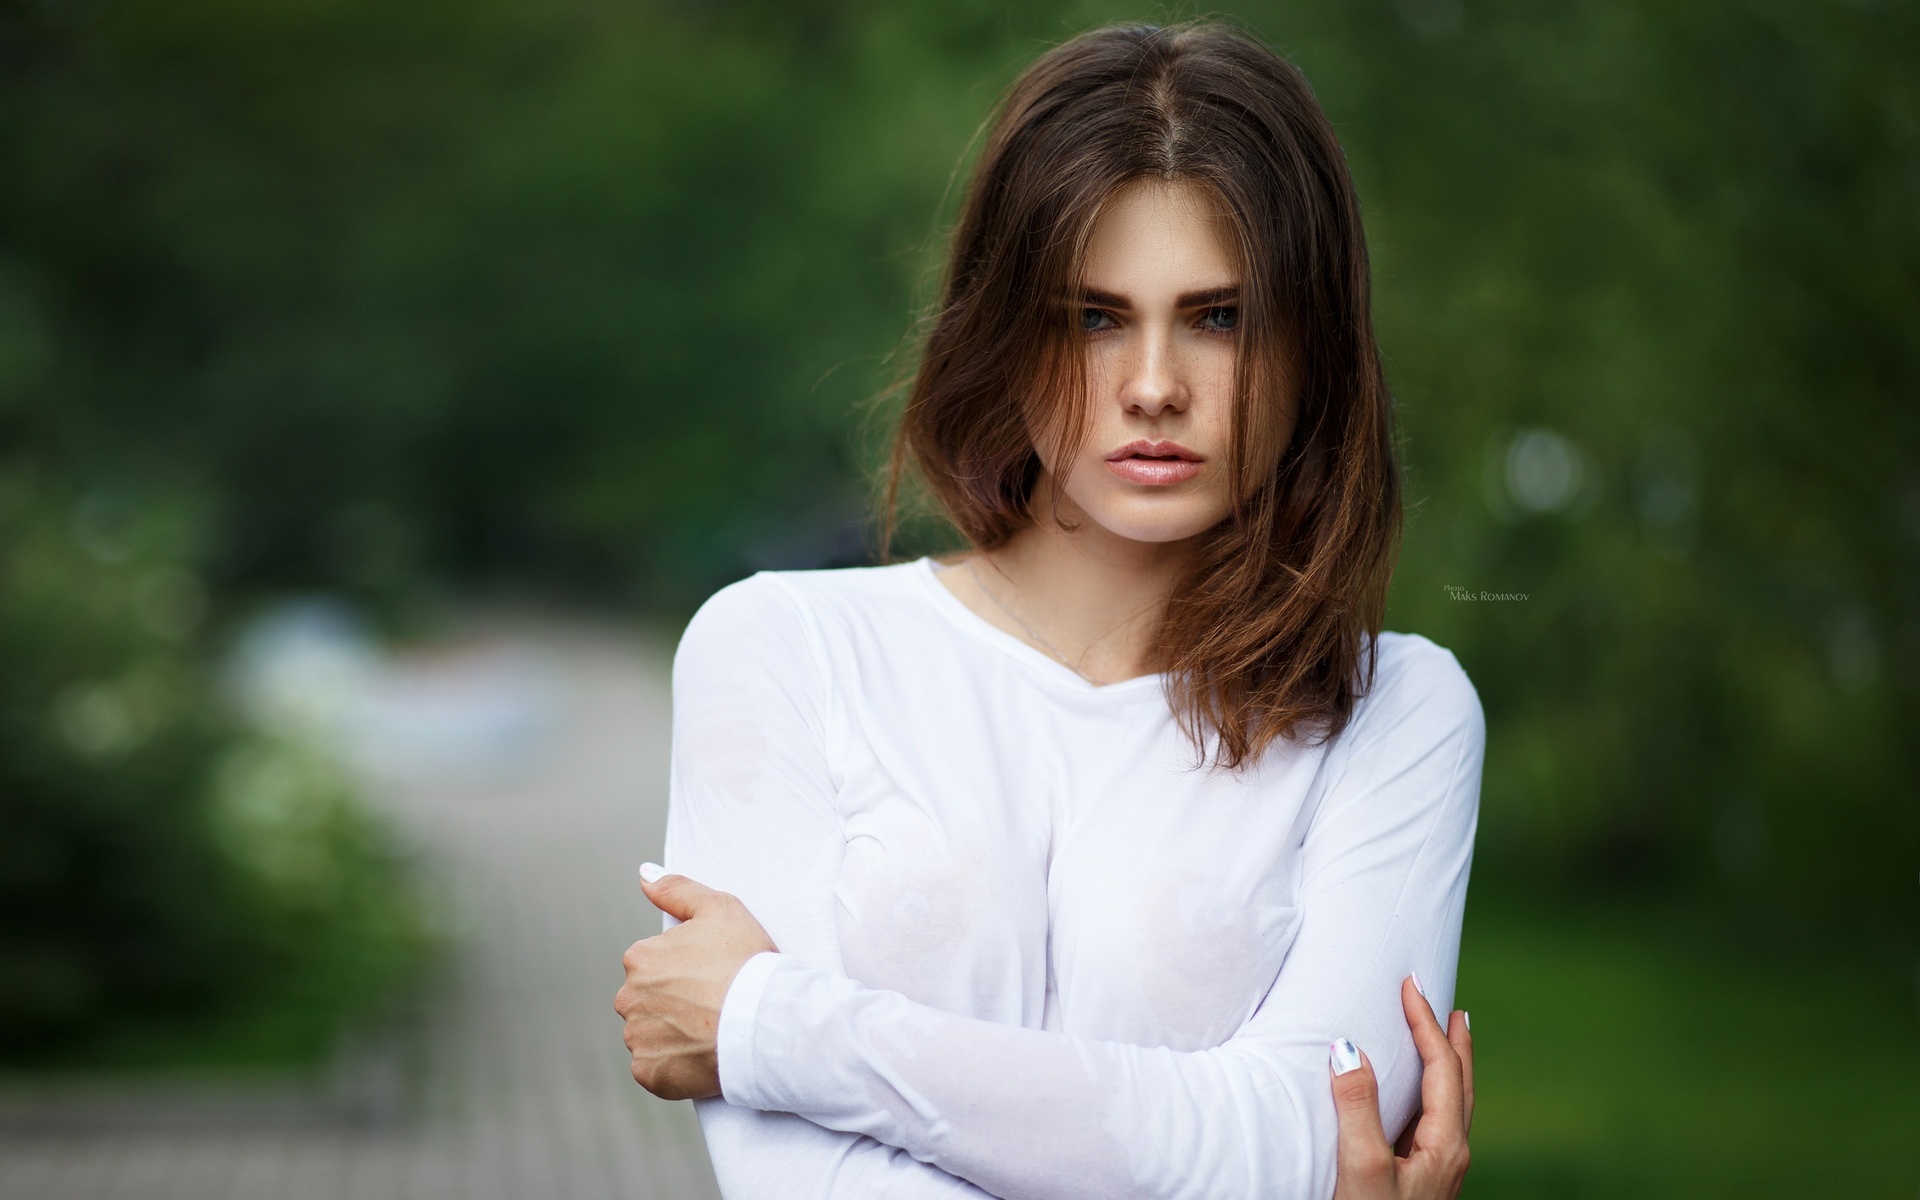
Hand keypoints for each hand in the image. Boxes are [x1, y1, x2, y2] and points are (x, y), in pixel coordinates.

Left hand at [614, 865, 777, 1100]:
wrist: (766, 1021)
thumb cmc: (747, 962)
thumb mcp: (720, 908)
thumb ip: (676, 889)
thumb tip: (644, 875)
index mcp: (640, 958)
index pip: (651, 964)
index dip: (683, 970)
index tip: (710, 976)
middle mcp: (628, 998)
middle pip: (645, 999)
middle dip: (671, 1002)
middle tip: (711, 1004)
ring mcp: (637, 1038)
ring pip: (649, 1034)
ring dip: (672, 1034)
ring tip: (710, 1030)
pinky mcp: (649, 1073)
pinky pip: (654, 1068)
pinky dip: (673, 1065)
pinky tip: (701, 1054)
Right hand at [1329, 976, 1473, 1199]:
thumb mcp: (1359, 1168)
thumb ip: (1356, 1107)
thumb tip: (1348, 1047)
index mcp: (1445, 1146)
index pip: (1442, 1068)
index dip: (1426, 1022)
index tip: (1410, 985)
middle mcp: (1450, 1156)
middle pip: (1462, 1083)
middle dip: (1454, 1041)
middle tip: (1449, 1005)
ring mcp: (1439, 1172)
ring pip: (1454, 1105)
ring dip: (1448, 1066)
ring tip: (1443, 1042)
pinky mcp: (1422, 1184)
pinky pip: (1437, 1123)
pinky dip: (1432, 1094)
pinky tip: (1415, 1102)